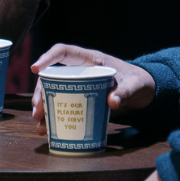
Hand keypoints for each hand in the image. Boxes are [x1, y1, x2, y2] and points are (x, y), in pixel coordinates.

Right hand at [30, 44, 155, 133]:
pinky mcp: (80, 98)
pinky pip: (62, 104)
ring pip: (53, 91)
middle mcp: (80, 70)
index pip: (63, 52)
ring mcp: (78, 84)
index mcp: (90, 59)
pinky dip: (53, 116)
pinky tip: (47, 129)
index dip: (47, 57)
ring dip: (44, 106)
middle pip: (52, 76)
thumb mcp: (134, 86)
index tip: (35, 69)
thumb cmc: (138, 82)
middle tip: (37, 110)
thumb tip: (113, 102)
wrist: (143, 92)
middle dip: (41, 92)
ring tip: (39, 123)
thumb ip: (126, 92)